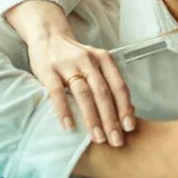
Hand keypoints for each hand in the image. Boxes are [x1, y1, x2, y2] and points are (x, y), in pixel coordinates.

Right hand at [5, 0, 133, 145]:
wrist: (48, 36)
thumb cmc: (76, 57)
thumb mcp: (96, 64)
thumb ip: (108, 83)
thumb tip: (128, 112)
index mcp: (103, 59)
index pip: (118, 85)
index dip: (125, 107)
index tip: (129, 128)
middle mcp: (88, 60)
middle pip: (103, 93)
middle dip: (111, 119)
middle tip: (115, 141)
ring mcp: (67, 64)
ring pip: (83, 94)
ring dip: (92, 118)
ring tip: (97, 138)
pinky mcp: (48, 70)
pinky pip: (57, 92)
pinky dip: (64, 110)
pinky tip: (69, 126)